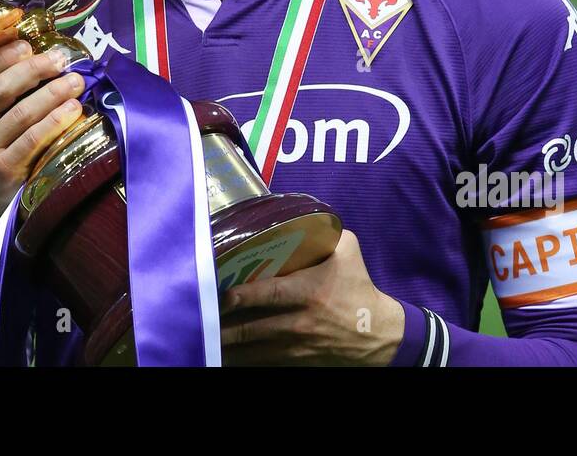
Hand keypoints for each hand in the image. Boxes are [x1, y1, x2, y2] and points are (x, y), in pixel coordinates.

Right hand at [0, 21, 86, 236]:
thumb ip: (0, 96)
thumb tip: (36, 55)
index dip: (0, 54)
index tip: (27, 42)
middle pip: (0, 89)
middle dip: (33, 69)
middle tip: (60, 59)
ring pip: (21, 113)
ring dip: (52, 93)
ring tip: (76, 81)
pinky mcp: (3, 172)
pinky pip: (34, 139)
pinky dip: (56, 121)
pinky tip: (74, 110)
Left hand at [219, 230, 403, 365]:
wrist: (379, 335)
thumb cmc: (360, 289)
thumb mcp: (349, 251)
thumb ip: (324, 232)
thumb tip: (296, 213)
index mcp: (308, 292)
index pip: (265, 294)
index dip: (238, 296)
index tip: (217, 293)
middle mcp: (298, 323)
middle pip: (249, 328)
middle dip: (221, 326)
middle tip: (197, 316)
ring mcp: (295, 347)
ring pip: (251, 351)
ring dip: (226, 346)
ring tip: (201, 337)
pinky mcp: (296, 361)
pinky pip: (262, 363)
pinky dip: (242, 359)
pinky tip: (222, 353)